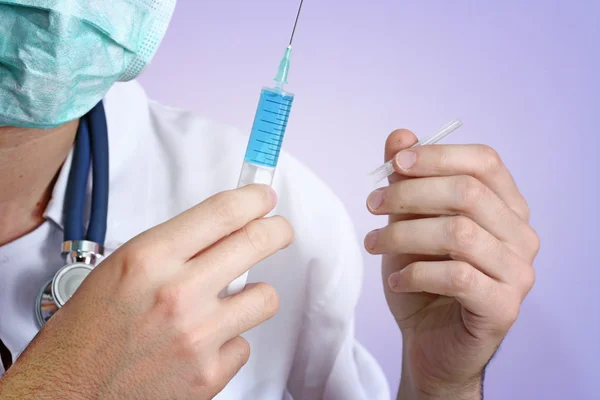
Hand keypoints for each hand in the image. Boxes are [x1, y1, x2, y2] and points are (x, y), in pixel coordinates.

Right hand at [0, 184, 293, 399]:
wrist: (66, 396)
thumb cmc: (82, 336)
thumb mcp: (117, 270)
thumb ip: (170, 249)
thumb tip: (216, 231)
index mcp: (149, 260)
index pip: (222, 212)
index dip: (254, 199)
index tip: (264, 198)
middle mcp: (177, 294)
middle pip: (256, 243)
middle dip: (276, 231)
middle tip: (278, 231)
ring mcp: (198, 335)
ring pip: (265, 298)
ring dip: (254, 296)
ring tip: (232, 301)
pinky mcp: (209, 374)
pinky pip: (243, 344)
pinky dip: (229, 341)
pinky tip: (204, 343)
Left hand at [365, 130, 538, 398]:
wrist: (429, 340)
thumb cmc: (423, 277)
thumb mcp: (407, 221)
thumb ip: (407, 179)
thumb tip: (400, 137)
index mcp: (506, 206)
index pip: (484, 162)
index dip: (438, 155)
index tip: (395, 163)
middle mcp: (521, 235)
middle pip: (469, 193)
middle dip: (410, 193)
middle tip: (372, 204)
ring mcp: (518, 273)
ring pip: (459, 233)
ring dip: (404, 234)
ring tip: (374, 243)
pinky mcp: (503, 307)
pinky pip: (457, 276)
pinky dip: (415, 273)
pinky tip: (395, 279)